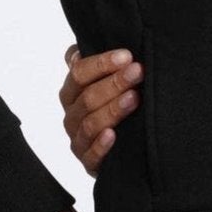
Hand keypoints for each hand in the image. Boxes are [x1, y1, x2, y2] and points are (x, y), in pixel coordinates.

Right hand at [59, 45, 141, 169]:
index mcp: (73, 92)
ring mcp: (78, 139)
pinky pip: (91, 155)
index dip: (101, 63)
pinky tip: (114, 135)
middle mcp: (72, 114)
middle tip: (138, 71)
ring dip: (112, 109)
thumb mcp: (108, 82)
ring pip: (90, 123)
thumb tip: (79, 48)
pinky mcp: (89, 163)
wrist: (126, 149)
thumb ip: (96, 65)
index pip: (78, 73)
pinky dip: (101, 145)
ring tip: (135, 98)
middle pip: (86, 97)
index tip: (127, 55)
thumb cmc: (116, 106)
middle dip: (114, 82)